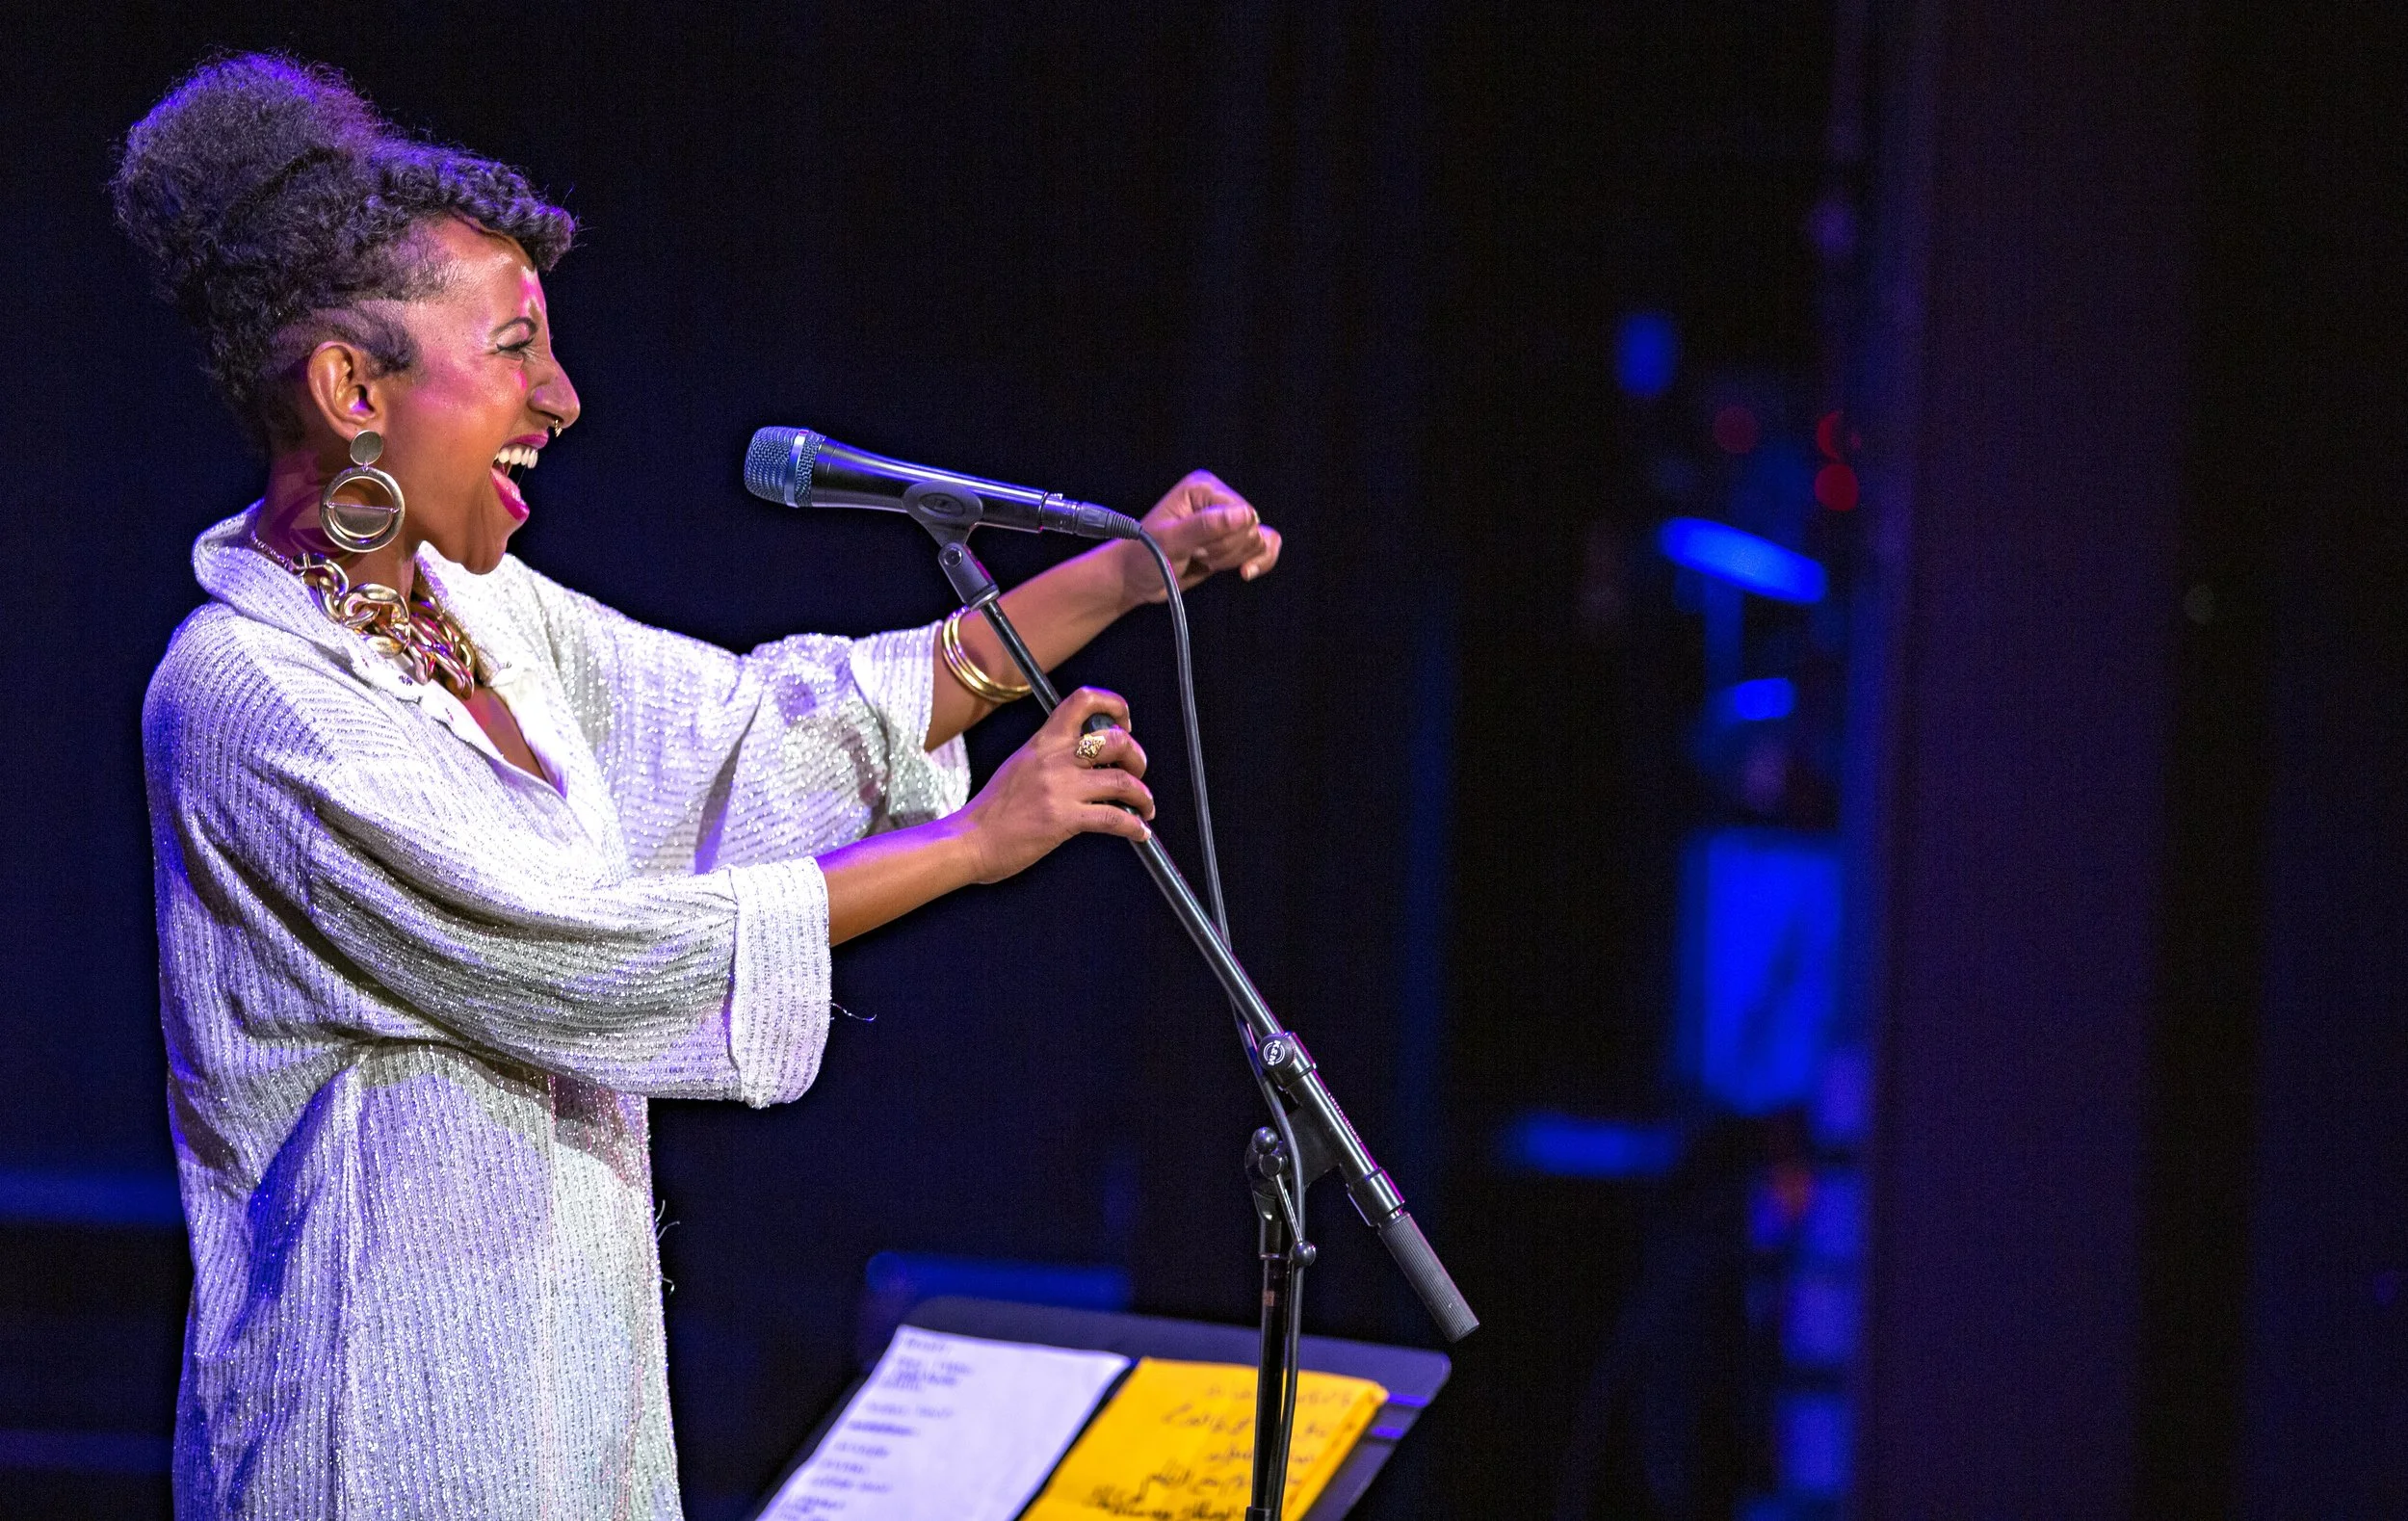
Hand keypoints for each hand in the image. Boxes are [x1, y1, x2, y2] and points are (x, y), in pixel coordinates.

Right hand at [954, 688, 1153, 883]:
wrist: (969, 839)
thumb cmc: (992, 811)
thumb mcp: (1019, 766)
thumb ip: (1049, 758)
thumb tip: (1084, 762)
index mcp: (1042, 742)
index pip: (1082, 701)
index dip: (1114, 705)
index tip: (1124, 722)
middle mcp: (1054, 759)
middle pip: (1116, 741)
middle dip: (1138, 757)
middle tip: (1137, 772)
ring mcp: (1060, 788)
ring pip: (1122, 781)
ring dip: (1143, 795)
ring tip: (1145, 807)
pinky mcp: (1064, 819)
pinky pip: (1114, 819)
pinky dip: (1134, 826)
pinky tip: (1138, 832)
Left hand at [1117, 469, 1282, 605]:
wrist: (1136, 578)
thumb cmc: (1144, 556)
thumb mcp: (1170, 541)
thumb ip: (1205, 526)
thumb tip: (1244, 515)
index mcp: (1203, 488)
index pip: (1242, 514)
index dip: (1224, 539)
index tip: (1197, 549)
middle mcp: (1218, 499)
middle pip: (1251, 529)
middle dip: (1226, 551)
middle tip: (1196, 554)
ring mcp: (1226, 520)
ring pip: (1259, 541)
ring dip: (1233, 559)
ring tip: (1202, 558)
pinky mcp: (1231, 541)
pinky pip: (1265, 548)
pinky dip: (1258, 562)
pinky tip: (1244, 572)